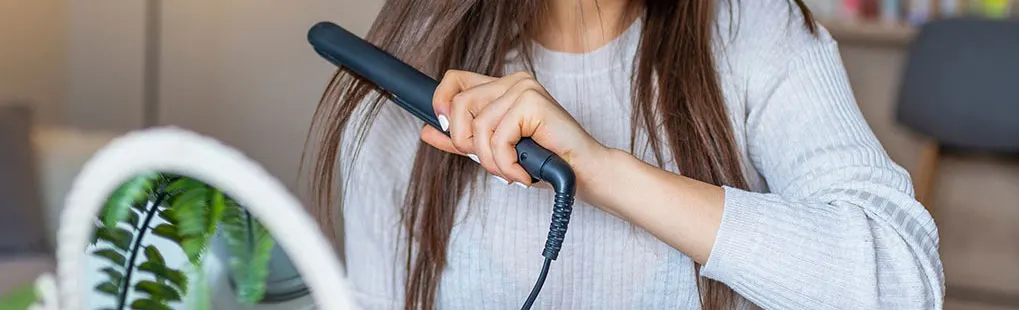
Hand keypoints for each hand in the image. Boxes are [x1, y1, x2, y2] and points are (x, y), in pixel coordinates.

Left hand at [421, 70, 608, 188]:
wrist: (583, 174)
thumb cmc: (544, 161)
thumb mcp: (494, 151)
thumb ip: (462, 140)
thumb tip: (427, 130)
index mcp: (502, 87)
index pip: (455, 79)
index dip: (441, 102)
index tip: (442, 128)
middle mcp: (513, 81)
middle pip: (459, 105)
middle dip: (468, 143)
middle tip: (493, 162)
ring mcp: (523, 88)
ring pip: (478, 127)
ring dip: (492, 162)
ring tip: (513, 172)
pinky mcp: (532, 102)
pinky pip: (498, 139)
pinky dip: (507, 165)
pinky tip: (524, 173)